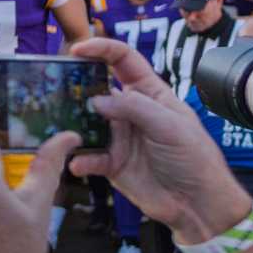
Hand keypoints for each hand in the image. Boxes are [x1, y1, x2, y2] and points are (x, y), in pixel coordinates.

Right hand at [63, 37, 251, 237]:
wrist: (197, 203)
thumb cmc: (195, 158)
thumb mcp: (170, 125)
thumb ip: (134, 108)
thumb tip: (96, 100)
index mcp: (150, 93)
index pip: (123, 60)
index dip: (101, 49)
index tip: (78, 49)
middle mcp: (130, 111)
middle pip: (97, 88)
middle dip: (76, 85)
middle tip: (55, 86)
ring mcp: (119, 136)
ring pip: (87, 122)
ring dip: (73, 123)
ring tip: (60, 125)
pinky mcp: (111, 163)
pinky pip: (88, 156)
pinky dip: (80, 159)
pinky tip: (78, 163)